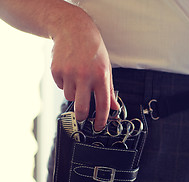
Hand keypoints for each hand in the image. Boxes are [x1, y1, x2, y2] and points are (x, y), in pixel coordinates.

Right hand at [50, 8, 118, 130]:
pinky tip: (70, 72)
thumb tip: (114, 108)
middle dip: (82, 116)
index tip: (99, 126)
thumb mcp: (107, 68)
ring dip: (75, 94)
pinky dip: (65, 84)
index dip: (101, 119)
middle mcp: (85, 75)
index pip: (103, 104)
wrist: (73, 29)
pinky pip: (61, 87)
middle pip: (81, 108)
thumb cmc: (93, 49)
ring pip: (70, 97)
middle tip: (83, 117)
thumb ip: (110, 90)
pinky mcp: (56, 71)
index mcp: (100, 76)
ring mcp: (69, 73)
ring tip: (78, 79)